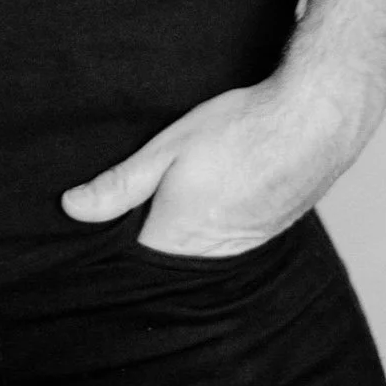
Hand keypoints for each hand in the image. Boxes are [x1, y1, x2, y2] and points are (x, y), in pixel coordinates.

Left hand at [60, 65, 372, 256]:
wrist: (313, 121)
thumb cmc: (239, 129)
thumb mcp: (168, 147)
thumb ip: (121, 184)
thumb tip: (71, 208)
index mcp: (178, 239)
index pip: (134, 264)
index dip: (113, 245)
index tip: (98, 224)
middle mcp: (211, 257)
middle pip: (166, 262)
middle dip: (148, 236)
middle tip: (140, 199)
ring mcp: (242, 249)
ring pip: (196, 253)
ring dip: (183, 230)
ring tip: (180, 192)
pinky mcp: (264, 234)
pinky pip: (225, 243)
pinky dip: (213, 225)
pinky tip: (214, 192)